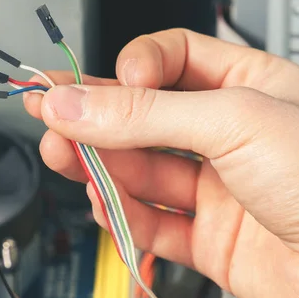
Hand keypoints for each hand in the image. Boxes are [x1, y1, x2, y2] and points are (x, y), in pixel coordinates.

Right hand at [24, 29, 298, 297]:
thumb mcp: (232, 122)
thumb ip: (142, 114)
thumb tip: (72, 103)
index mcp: (248, 86)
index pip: (169, 60)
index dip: (132, 68)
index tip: (104, 82)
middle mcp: (228, 135)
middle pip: (142, 117)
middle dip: (94, 117)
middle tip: (50, 116)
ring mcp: (216, 187)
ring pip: (138, 170)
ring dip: (98, 165)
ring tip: (63, 157)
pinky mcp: (207, 237)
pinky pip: (150, 220)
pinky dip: (122, 214)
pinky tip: (105, 203)